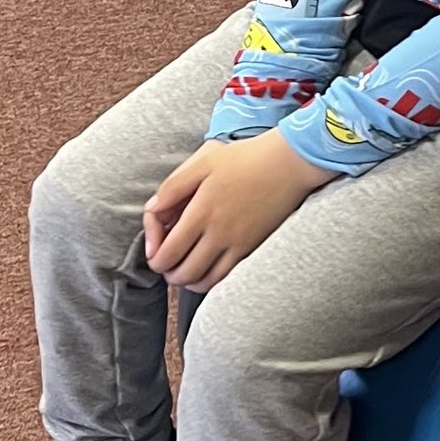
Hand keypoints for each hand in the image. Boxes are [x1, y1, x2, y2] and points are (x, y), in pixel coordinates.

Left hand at [143, 131, 327, 288]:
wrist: (288, 164)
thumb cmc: (245, 158)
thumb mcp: (203, 163)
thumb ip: (172, 188)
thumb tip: (152, 209)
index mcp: (201, 212)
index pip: (168, 253)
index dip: (155, 259)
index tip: (155, 252)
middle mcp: (218, 234)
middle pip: (183, 273)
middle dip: (169, 274)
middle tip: (167, 264)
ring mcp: (238, 244)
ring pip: (205, 282)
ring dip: (189, 281)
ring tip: (185, 269)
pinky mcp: (253, 248)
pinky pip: (228, 277)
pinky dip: (212, 280)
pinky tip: (207, 269)